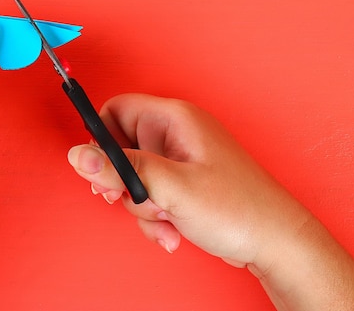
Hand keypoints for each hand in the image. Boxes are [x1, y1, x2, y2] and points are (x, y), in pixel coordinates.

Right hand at [67, 93, 309, 267]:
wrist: (274, 243)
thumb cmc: (238, 208)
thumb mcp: (171, 188)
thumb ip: (122, 170)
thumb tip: (79, 155)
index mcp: (174, 120)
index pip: (117, 110)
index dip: (102, 138)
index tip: (103, 170)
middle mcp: (174, 135)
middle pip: (120, 148)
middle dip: (124, 182)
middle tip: (132, 199)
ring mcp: (178, 160)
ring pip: (132, 177)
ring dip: (141, 205)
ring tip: (166, 218)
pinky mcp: (181, 183)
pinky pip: (148, 194)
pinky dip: (153, 214)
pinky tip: (173, 230)